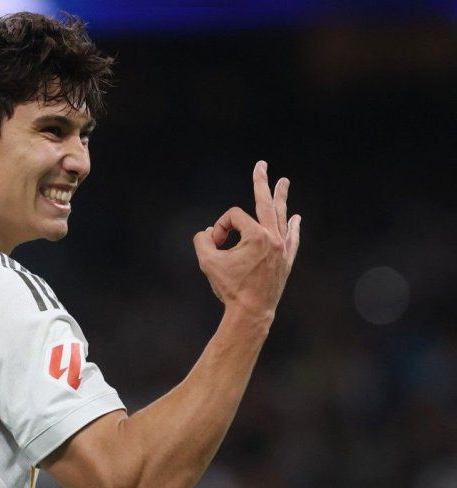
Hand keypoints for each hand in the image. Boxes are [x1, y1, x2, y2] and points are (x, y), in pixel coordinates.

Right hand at [193, 160, 300, 318]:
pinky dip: (293, 227)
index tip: (215, 244)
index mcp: (257, 235)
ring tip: (283, 182)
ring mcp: (283, 248)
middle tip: (262, 164)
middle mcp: (273, 237)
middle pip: (265, 203)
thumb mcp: (207, 262)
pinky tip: (296, 218)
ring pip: (281, 217)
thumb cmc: (230, 288)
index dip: (220, 228)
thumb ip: (202, 241)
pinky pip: (292, 238)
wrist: (252, 313)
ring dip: (281, 198)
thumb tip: (207, 233)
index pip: (233, 217)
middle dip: (261, 182)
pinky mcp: (286, 260)